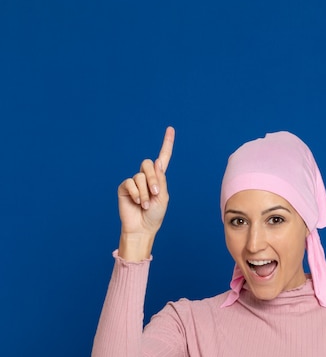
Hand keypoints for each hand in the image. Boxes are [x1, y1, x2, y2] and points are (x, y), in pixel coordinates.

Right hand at [117, 127, 174, 258]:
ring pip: (140, 176)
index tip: (170, 129)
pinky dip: (136, 193)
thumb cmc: (154, 215)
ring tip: (144, 204)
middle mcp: (146, 177)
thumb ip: (160, 180)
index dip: (167, 143)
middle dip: (153, 179)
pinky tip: (136, 202)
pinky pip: (130, 183)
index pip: (163, 158)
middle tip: (155, 193)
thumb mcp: (163, 197)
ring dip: (145, 192)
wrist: (142, 228)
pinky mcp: (125, 187)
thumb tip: (157, 162)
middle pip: (148, 164)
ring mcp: (134, 182)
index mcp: (159, 178)